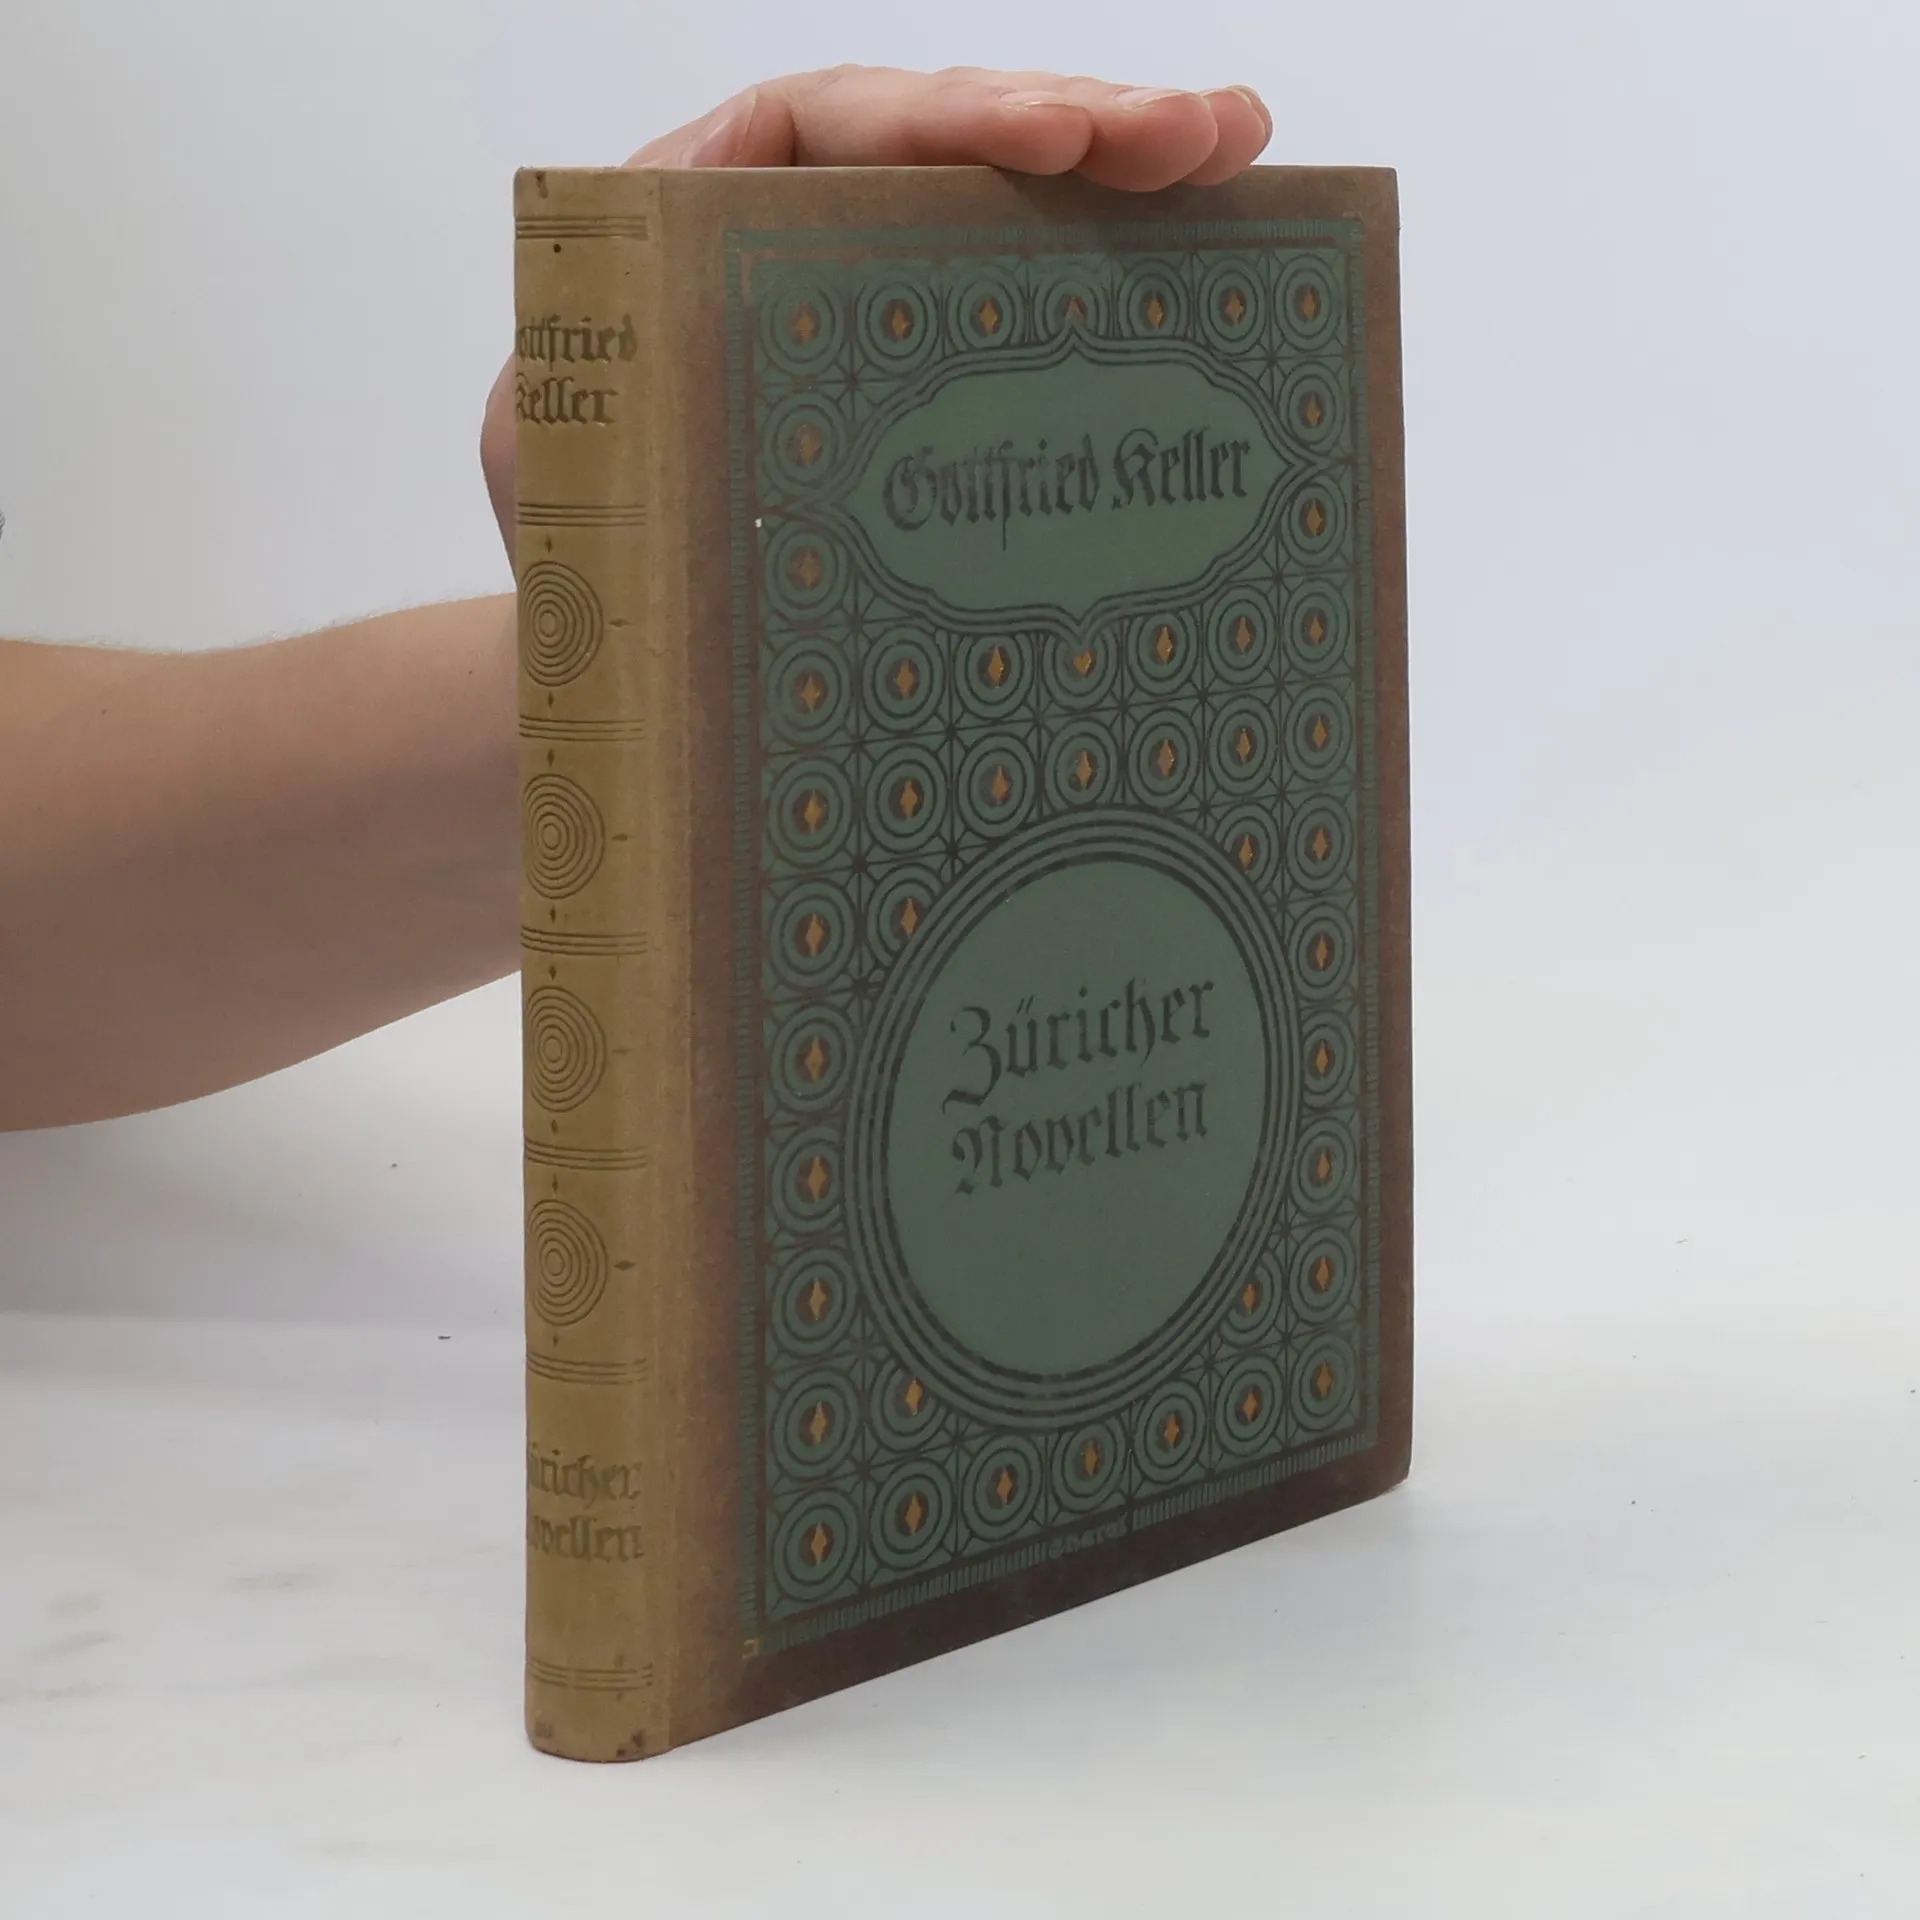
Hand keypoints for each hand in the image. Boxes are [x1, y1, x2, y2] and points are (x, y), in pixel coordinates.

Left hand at [480, 65, 1272, 548]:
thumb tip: (670, 348)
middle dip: (1075, 123)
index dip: (953, 116)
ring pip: (1005, 206)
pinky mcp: (942, 391)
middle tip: (1197, 136)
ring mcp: (882, 314)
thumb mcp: (552, 458)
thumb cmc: (587, 565)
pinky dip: (1115, 265)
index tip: (1060, 142)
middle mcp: (801, 246)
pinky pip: (1030, 304)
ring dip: (1122, 165)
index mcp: (700, 226)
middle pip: (942, 143)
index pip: (830, 126)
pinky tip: (1212, 229)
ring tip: (1231, 149)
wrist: (626, 672)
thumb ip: (593, 375)